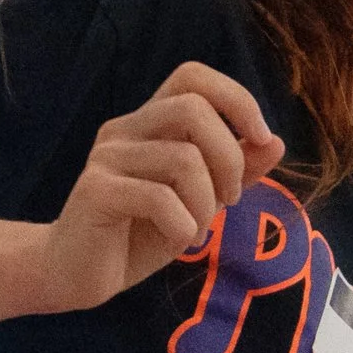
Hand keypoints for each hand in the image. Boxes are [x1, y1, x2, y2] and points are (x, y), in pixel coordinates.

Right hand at [39, 62, 284, 311]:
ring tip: (198, 229)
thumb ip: (235, 172)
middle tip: (229, 198)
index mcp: (148, 123)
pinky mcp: (96, 191)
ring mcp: (107, 158)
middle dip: (229, 156)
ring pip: (183, 159)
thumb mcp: (197, 202)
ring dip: (206, 203)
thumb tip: (276, 143)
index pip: (193, 77)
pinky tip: (179, 240)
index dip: (236, 98)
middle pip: (193, 108)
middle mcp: (125, 130)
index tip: (259, 137)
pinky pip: (160, 197)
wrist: (76, 276)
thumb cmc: (137, 235)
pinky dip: (184, 225)